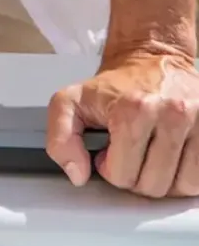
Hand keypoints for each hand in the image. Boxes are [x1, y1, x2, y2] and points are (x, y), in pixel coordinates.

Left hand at [46, 53, 198, 197]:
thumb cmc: (112, 86)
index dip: (109, 170)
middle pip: (153, 184)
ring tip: (150, 156)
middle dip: (135, 177)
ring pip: (182, 186)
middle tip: (129, 154)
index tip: (108, 153)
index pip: (122, 175)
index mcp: (134, 109)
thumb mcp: (68, 104)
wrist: (150, 59)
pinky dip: (186, 176)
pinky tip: (171, 158)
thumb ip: (59, 139)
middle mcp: (173, 112)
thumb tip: (78, 174)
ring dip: (163, 179)